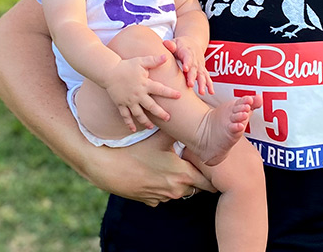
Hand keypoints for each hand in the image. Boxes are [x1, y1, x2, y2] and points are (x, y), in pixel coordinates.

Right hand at [88, 132, 215, 206]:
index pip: (209, 183)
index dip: (212, 177)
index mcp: (182, 174)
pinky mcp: (151, 202)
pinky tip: (154, 175)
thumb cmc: (136, 151)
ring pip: (179, 193)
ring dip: (178, 184)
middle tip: (192, 166)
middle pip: (195, 189)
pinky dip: (162, 188)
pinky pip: (163, 196)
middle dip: (196, 180)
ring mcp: (163, 198)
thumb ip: (178, 131)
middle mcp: (175, 190)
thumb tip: (190, 121)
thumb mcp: (159, 138)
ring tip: (170, 168)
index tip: (212, 171)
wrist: (110, 168)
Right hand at [104, 55, 180, 131]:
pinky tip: (133, 129)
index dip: (170, 93)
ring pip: (138, 114)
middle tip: (168, 118)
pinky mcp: (121, 104)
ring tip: (151, 127)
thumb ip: (153, 60)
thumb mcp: (141, 61)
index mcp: (145, 84)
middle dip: (160, 113)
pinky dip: (129, 123)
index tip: (179, 96)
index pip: (160, 89)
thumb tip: (165, 56)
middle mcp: (138, 94)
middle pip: (151, 106)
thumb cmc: (126, 65)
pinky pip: (125, 116)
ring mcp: (129, 101)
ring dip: (145, 121)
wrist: (109, 71)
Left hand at [164, 38, 213, 95]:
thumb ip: (171, 45)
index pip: (188, 57)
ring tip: (201, 92)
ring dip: (202, 83)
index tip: (185, 69)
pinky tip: (211, 92)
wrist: (192, 42)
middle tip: (190, 85)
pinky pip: (207, 77)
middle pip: (195, 68)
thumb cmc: (180, 45)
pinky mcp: (202, 70)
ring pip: (202, 74)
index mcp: (187, 52)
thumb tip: (166, 43)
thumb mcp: (175, 42)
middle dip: (193, 77)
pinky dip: (209, 85)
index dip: (187, 62)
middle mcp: (195, 59)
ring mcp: (200, 65)